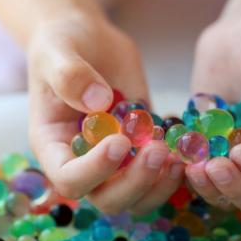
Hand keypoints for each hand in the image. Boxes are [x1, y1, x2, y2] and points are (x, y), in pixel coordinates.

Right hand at [28, 15, 183, 213]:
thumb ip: (70, 76)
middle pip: (108, 198)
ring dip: (159, 185)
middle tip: (157, 150)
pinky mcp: (141, 147)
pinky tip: (185, 150)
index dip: (95, 170)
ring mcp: (116, 158)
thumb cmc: (65, 45)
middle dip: (136, 182)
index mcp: (55, 146)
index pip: (69, 179)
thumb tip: (98, 104)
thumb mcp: (58, 51)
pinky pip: (158, 176)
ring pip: (138, 197)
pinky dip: (173, 172)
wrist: (91, 41)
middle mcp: (85, 160)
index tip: (119, 140)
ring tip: (176, 157)